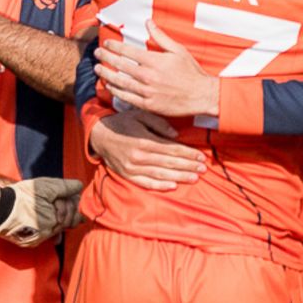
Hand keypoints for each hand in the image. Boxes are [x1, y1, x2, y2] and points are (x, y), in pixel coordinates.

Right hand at [0, 177, 83, 247]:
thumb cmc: (20, 197)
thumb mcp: (44, 186)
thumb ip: (65, 187)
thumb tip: (80, 187)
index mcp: (54, 221)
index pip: (73, 215)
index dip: (72, 203)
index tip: (68, 195)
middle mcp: (48, 234)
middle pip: (65, 224)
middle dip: (66, 211)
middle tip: (59, 200)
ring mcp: (38, 240)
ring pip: (55, 231)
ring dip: (56, 219)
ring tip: (51, 208)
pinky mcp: (28, 242)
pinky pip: (43, 236)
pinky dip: (46, 228)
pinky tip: (44, 221)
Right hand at [89, 110, 205, 190]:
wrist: (99, 135)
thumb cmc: (122, 123)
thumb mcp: (139, 115)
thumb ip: (158, 123)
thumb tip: (176, 135)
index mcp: (143, 141)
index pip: (171, 149)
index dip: (188, 153)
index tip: (201, 156)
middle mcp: (138, 156)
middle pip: (169, 163)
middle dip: (188, 166)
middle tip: (204, 168)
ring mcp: (132, 168)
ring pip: (160, 174)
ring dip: (179, 177)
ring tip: (194, 177)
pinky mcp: (127, 175)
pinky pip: (145, 183)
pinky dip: (159, 186)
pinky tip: (173, 186)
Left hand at [94, 20, 219, 116]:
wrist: (202, 95)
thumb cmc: (191, 72)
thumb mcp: (178, 50)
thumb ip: (160, 37)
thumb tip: (148, 22)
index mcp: (154, 61)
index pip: (127, 51)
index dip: (114, 46)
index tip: (106, 43)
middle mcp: (148, 76)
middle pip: (120, 65)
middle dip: (106, 58)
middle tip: (97, 53)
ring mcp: (147, 91)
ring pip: (120, 82)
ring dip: (106, 74)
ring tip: (97, 68)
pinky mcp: (148, 104)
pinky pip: (127, 97)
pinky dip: (116, 91)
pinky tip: (109, 86)